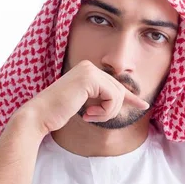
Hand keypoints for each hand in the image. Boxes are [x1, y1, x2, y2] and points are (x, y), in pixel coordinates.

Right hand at [19, 60, 149, 134]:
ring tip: (90, 116)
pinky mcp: (89, 78)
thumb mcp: (86, 103)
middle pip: (118, 91)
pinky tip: (88, 114)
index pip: (115, 84)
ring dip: (107, 113)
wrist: (40, 115)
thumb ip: (102, 97)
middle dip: (111, 110)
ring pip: (117, 95)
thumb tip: (125, 98)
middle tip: (92, 117)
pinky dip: (104, 111)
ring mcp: (89, 70)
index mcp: (87, 70)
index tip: (143, 106)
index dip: (130, 97)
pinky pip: (113, 97)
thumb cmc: (60, 112)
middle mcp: (89, 66)